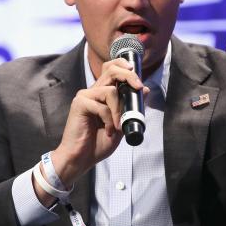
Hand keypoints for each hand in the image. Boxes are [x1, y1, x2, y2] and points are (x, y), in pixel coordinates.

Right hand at [49, 59, 148, 187]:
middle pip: (111, 70)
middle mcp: (93, 91)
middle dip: (128, 76)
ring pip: (110, 91)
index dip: (124, 67)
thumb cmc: (98, 143)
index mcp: (101, 94)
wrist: (81, 158)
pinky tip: (108, 131)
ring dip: (119, 111)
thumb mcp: (121, 124)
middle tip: (138, 87)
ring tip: (118, 127)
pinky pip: (102, 106)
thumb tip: (146, 90)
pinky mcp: (80, 104)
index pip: (112, 69)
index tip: (138, 78)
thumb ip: (131, 108)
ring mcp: (85, 96)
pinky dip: (109, 120)